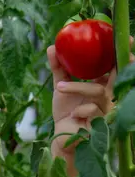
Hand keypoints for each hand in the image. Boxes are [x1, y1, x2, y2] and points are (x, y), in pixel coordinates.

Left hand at [48, 45, 114, 160]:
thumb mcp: (61, 87)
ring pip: (99, 91)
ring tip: (59, 87)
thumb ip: (59, 68)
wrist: (61, 138)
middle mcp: (108, 96)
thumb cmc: (66, 112)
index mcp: (102, 85)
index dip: (121, 53)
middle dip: (120, 63)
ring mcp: (105, 110)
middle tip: (116, 53)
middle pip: (119, 76)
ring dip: (78, 87)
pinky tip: (73, 114)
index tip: (130, 39)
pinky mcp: (100, 124)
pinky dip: (79, 110)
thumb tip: (51, 47)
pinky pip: (92, 110)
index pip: (115, 66)